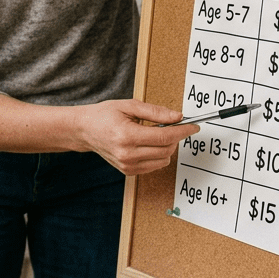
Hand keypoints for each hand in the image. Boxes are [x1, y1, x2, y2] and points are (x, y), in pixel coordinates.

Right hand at [73, 99, 198, 175]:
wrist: (84, 130)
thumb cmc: (104, 115)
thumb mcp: (129, 106)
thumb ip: (156, 112)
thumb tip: (178, 117)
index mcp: (127, 135)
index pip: (165, 136)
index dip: (183, 131)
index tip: (194, 126)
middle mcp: (127, 154)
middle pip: (167, 149)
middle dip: (176, 137)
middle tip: (173, 125)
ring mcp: (127, 165)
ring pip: (163, 160)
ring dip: (167, 147)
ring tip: (156, 134)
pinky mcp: (128, 172)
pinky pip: (154, 166)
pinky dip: (158, 155)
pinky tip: (148, 144)